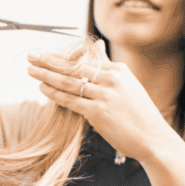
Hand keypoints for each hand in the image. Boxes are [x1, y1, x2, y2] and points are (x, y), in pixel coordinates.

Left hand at [25, 40, 177, 161]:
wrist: (154, 138)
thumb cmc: (138, 115)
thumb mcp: (127, 86)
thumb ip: (108, 68)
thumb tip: (97, 47)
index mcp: (118, 70)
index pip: (83, 60)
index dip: (61, 57)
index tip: (45, 55)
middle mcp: (112, 78)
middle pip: (73, 67)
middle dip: (49, 61)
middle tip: (31, 56)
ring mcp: (106, 95)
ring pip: (69, 82)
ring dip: (46, 75)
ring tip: (30, 70)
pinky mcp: (99, 112)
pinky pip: (71, 100)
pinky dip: (55, 93)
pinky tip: (42, 88)